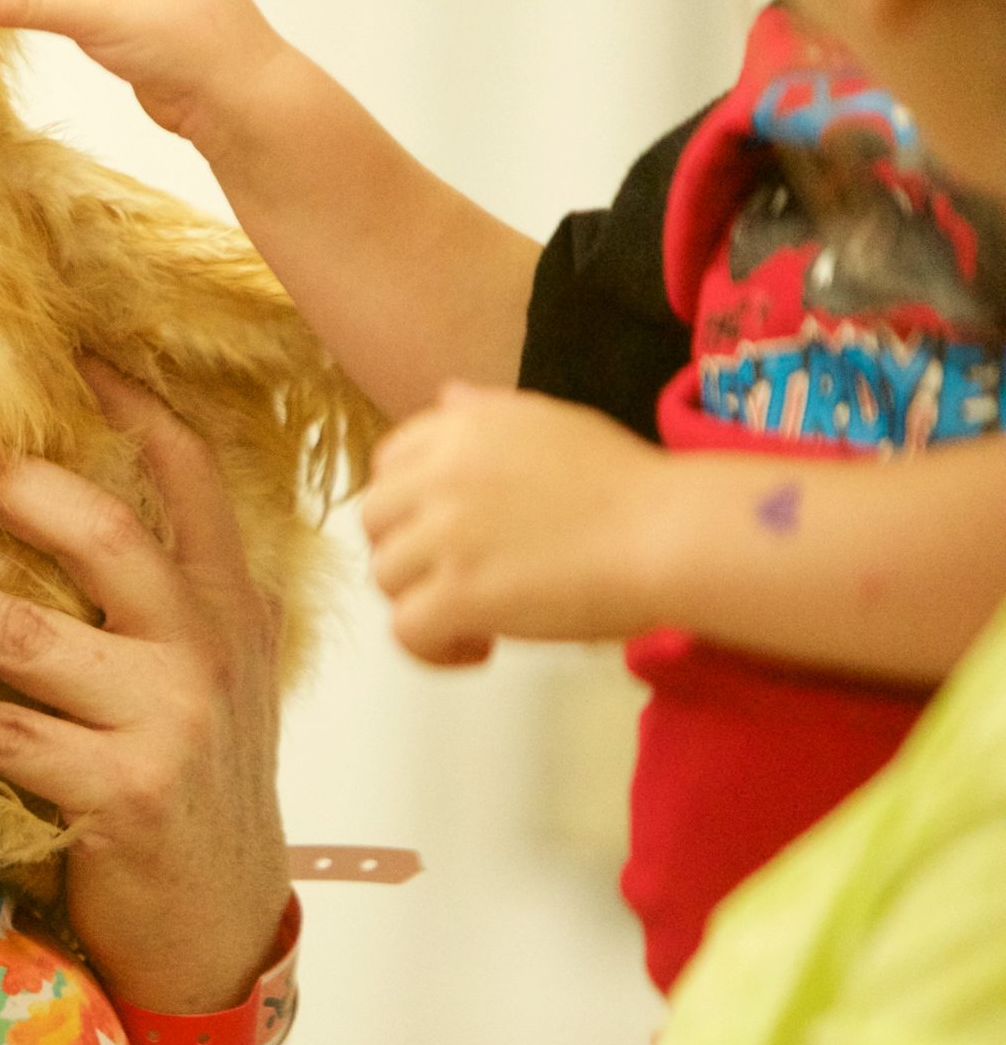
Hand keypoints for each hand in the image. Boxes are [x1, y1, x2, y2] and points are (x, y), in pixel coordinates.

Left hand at [0, 361, 289, 1025]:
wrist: (218, 925)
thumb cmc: (180, 781)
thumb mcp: (196, 669)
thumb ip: (155, 589)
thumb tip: (60, 491)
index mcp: (227, 602)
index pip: (193, 475)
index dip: (136, 408)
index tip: (73, 353)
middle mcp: (208, 648)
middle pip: (107, 532)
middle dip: (10, 489)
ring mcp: (170, 720)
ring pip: (31, 633)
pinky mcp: (122, 792)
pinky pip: (2, 731)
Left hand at [360, 384, 673, 665]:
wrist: (670, 533)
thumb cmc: (628, 486)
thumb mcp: (552, 423)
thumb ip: (488, 413)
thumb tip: (447, 396)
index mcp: (461, 428)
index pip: (389, 465)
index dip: (411, 507)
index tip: (450, 533)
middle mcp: (440, 474)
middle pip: (374, 521)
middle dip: (410, 554)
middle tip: (463, 578)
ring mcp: (445, 534)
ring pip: (385, 577)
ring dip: (424, 602)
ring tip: (481, 619)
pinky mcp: (460, 593)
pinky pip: (406, 630)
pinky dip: (432, 649)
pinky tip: (479, 648)